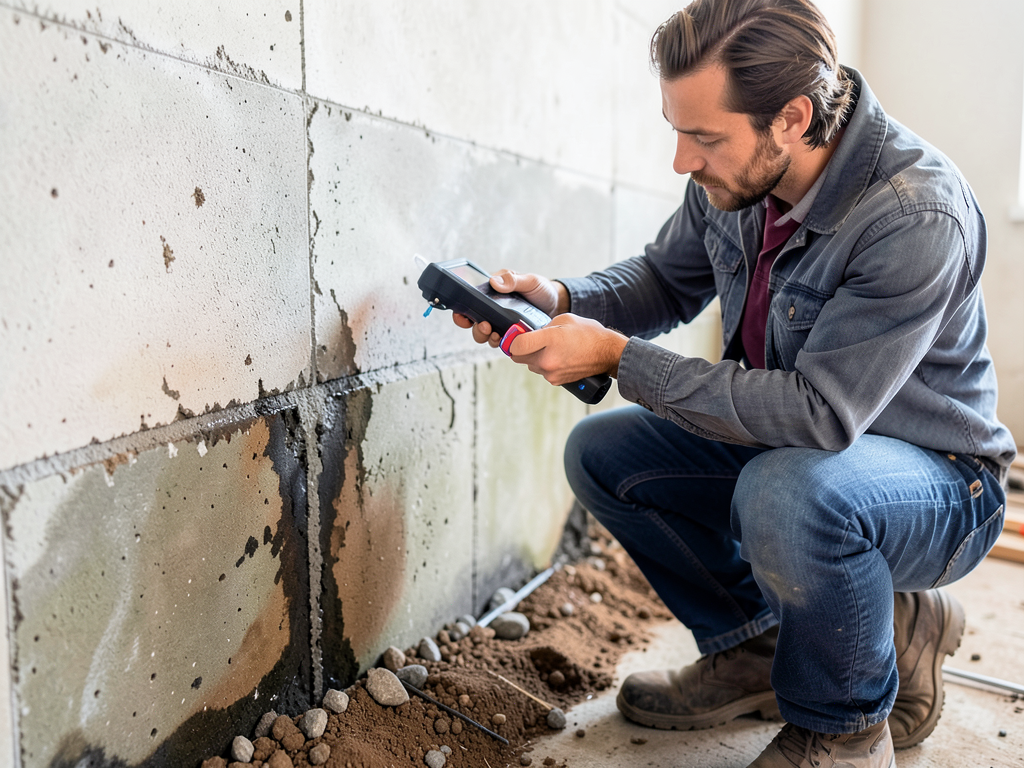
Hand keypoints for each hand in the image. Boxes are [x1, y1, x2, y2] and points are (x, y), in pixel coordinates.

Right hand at [452, 269, 568, 345]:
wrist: (558, 305)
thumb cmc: (541, 289)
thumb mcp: (529, 280)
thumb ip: (513, 280)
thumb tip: (494, 282)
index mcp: (491, 294)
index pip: (469, 303)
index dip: (461, 311)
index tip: (462, 315)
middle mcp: (492, 311)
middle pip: (473, 323)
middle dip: (474, 327)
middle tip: (484, 325)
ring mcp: (501, 324)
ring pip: (484, 335)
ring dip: (485, 337)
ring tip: (494, 334)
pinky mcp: (510, 336)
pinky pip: (500, 343)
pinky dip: (499, 344)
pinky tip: (505, 341)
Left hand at [505, 314, 626, 384]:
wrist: (608, 354)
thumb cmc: (589, 334)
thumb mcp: (564, 320)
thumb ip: (543, 327)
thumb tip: (530, 334)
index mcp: (550, 341)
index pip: (516, 345)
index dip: (514, 339)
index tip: (517, 335)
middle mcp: (547, 360)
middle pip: (518, 357)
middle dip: (521, 348)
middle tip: (531, 340)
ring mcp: (551, 373)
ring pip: (529, 364)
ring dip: (533, 356)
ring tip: (550, 347)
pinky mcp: (555, 381)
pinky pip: (541, 371)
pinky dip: (544, 364)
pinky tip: (558, 356)